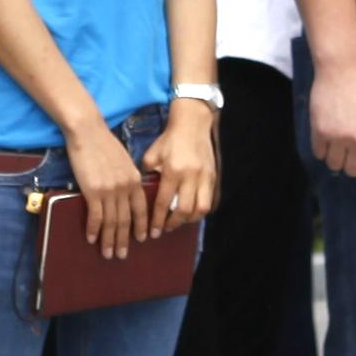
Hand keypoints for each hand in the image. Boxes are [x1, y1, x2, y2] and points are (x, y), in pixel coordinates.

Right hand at [60, 115, 151, 256]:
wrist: (88, 132)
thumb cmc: (104, 144)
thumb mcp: (124, 161)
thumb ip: (128, 178)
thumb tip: (127, 192)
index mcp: (135, 180)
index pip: (141, 209)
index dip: (142, 226)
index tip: (143, 238)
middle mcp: (125, 188)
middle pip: (126, 220)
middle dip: (124, 240)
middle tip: (122, 255)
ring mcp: (110, 191)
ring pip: (112, 222)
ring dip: (109, 240)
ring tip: (108, 254)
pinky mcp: (93, 191)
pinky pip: (96, 216)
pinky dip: (94, 229)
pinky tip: (92, 239)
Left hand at [150, 102, 219, 231]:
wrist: (192, 124)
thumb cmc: (169, 139)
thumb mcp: (152, 154)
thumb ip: (147, 173)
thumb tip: (142, 191)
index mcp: (172, 170)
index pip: (164, 202)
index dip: (158, 220)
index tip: (153, 231)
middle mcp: (190, 176)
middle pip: (184, 210)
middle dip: (174, 224)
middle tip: (166, 228)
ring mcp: (204, 177)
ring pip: (201, 209)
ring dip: (189, 220)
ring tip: (180, 221)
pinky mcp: (213, 176)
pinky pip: (209, 200)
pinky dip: (200, 210)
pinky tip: (191, 212)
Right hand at [307, 50, 355, 177]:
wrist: (342, 73)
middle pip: (354, 171)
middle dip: (352, 162)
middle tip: (349, 149)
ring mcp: (339, 137)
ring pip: (335, 166)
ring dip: (335, 157)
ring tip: (337, 143)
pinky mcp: (320, 132)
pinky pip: (319, 154)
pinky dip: (322, 149)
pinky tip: (326, 136)